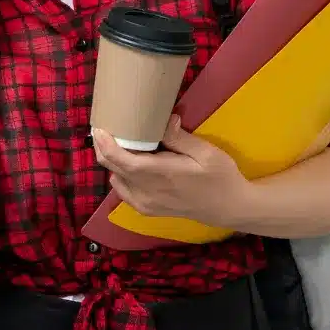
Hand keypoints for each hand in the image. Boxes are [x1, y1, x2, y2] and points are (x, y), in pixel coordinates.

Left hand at [92, 116, 250, 225]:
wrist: (229, 208)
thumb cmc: (220, 177)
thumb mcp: (206, 152)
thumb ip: (179, 137)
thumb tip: (163, 119)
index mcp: (160, 174)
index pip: (121, 159)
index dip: (105, 143)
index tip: (99, 127)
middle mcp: (147, 191)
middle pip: (112, 167)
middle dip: (104, 147)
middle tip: (106, 127)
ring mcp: (145, 203)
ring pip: (115, 178)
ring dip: (112, 161)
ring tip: (119, 142)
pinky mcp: (146, 209)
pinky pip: (122, 190)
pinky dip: (120, 175)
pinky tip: (130, 163)